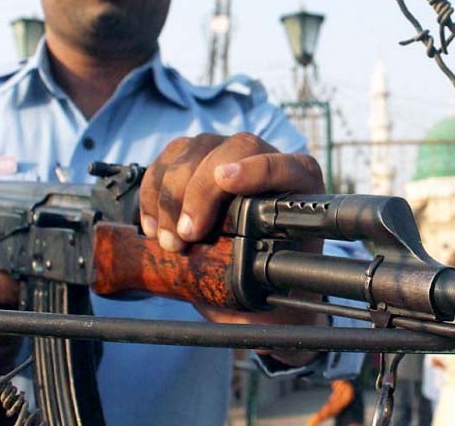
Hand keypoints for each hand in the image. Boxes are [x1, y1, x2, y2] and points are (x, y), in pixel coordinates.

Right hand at [139, 132, 328, 365]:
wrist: (254, 291)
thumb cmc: (275, 293)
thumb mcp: (282, 299)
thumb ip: (276, 301)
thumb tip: (256, 307)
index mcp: (302, 189)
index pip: (288, 165)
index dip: (259, 167)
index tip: (228, 180)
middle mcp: (267, 161)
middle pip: (235, 147)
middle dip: (200, 189)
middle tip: (187, 235)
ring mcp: (229, 154)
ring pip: (195, 149)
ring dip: (170, 193)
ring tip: (169, 241)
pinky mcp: (195, 158)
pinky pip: (168, 158)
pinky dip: (152, 190)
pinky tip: (153, 227)